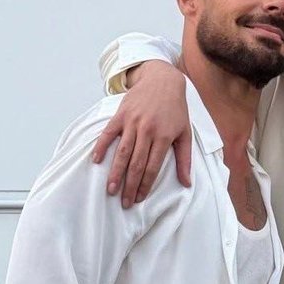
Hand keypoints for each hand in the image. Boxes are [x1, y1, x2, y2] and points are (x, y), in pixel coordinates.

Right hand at [91, 62, 191, 206]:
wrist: (163, 80)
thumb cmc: (176, 110)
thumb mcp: (185, 134)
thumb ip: (184, 160)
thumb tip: (187, 184)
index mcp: (163, 137)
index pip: (152, 168)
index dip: (145, 185)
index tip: (139, 199)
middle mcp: (146, 131)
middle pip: (136, 164)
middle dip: (130, 186)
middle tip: (124, 202)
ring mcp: (132, 122)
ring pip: (122, 152)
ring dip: (115, 172)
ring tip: (110, 189)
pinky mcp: (121, 114)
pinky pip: (108, 133)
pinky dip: (101, 147)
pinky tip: (96, 161)